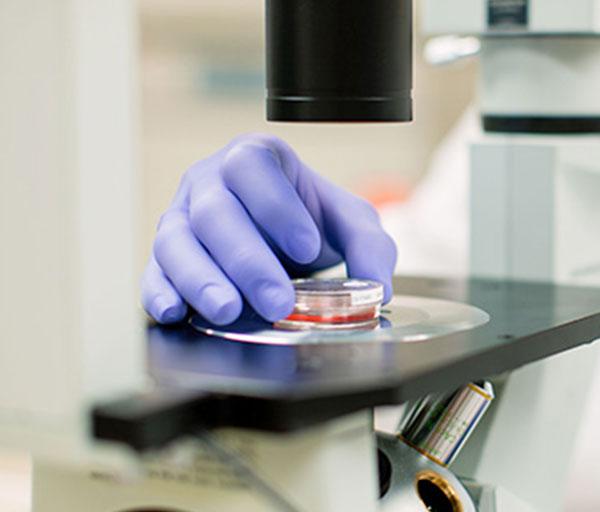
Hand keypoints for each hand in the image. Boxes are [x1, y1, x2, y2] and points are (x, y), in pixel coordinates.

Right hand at [142, 133, 396, 324]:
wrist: (285, 239)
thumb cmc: (310, 220)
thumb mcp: (351, 223)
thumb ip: (370, 246)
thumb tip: (376, 286)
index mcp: (255, 159)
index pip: (253, 169)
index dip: (276, 208)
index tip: (306, 247)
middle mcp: (209, 183)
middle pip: (215, 213)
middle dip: (247, 260)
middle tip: (277, 299)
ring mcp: (181, 218)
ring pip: (176, 243)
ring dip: (201, 280)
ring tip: (229, 310)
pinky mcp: (165, 258)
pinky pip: (153, 272)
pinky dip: (159, 293)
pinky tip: (175, 312)